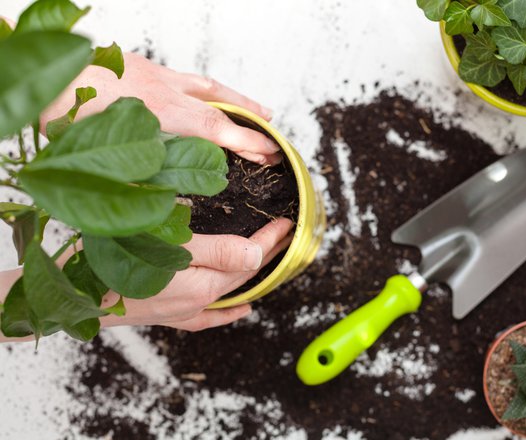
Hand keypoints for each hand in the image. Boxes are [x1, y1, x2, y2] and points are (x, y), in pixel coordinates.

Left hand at [41, 52, 281, 164]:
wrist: (46, 70)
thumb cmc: (67, 111)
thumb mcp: (102, 159)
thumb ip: (141, 183)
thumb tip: (166, 205)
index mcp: (162, 118)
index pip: (219, 132)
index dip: (249, 144)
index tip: (271, 153)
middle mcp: (166, 94)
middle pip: (220, 108)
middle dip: (250, 122)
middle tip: (273, 135)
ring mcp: (155, 76)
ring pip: (207, 87)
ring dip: (235, 99)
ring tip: (258, 109)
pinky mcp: (141, 65)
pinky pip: (184, 76)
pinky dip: (202, 86)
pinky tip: (202, 92)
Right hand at [98, 218, 293, 331]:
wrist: (68, 292)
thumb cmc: (112, 261)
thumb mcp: (170, 246)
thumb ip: (218, 253)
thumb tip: (257, 258)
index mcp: (201, 284)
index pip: (248, 258)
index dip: (270, 239)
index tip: (287, 224)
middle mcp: (196, 302)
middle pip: (242, 275)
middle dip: (266, 254)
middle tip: (284, 237)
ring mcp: (181, 310)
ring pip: (227, 291)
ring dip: (250, 275)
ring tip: (268, 261)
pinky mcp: (165, 314)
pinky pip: (208, 314)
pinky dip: (227, 310)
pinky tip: (240, 309)